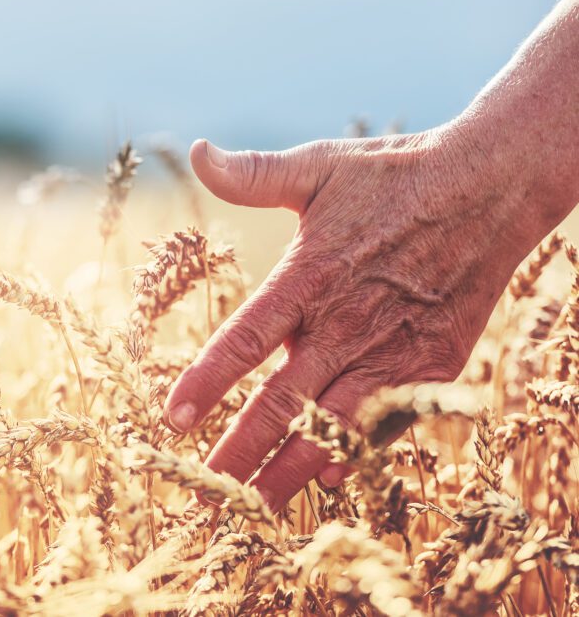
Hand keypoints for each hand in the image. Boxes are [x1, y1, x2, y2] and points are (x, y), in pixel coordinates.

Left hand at [162, 123, 565, 509]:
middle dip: (238, 454)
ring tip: (252, 510)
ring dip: (290, 471)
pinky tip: (327, 481)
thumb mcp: (321, 167)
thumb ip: (255, 174)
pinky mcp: (432, 366)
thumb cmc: (394, 176)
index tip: (170, 420)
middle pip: (282, 403)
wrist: (491, 188)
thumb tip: (199, 152)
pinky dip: (357, 454)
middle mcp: (348, 322)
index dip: (205, 383)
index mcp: (310, 276)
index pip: (244, 339)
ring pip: (333, 427)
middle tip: (202, 495)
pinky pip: (387, 422)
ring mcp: (393, 350)